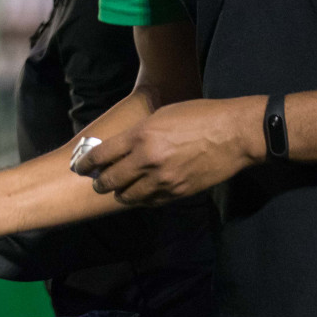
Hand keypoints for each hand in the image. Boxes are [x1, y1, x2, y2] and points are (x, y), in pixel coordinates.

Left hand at [74, 96, 263, 204]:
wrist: (235, 134)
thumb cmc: (200, 116)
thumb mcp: (162, 115)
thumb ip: (138, 132)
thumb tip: (120, 145)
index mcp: (140, 136)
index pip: (101, 156)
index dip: (87, 164)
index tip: (81, 167)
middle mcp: (147, 160)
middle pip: (110, 181)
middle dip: (100, 183)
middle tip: (98, 183)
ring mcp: (163, 179)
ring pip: (128, 197)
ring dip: (119, 194)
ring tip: (118, 191)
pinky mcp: (178, 192)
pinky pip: (150, 202)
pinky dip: (141, 199)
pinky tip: (140, 194)